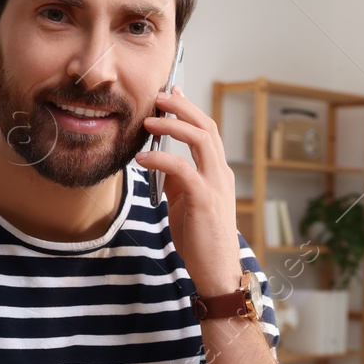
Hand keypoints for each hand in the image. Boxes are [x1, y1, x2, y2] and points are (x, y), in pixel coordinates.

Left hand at [135, 87, 242, 295]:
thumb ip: (177, 180)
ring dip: (173, 124)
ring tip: (148, 119)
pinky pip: (183, 170)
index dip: (189, 109)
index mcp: (217, 173)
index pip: (207, 131)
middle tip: (158, 95)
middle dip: (182, 107)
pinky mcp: (205, 200)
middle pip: (206, 127)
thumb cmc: (201, 240)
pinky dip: (162, 158)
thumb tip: (158, 160)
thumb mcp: (186, 203)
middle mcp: (221, 174)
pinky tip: (143, 156)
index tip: (172, 92)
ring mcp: (216, 186)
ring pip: (201, 140)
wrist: (216, 271)